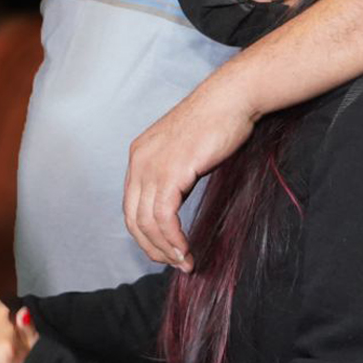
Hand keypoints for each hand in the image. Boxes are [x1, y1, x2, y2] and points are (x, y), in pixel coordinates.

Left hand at [124, 78, 255, 271]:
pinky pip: (164, 217)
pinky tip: (185, 250)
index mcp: (139, 156)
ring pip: (147, 221)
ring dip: (164, 248)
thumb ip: (174, 177)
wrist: (231, 99)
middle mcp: (139, 161)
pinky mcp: (171, 172)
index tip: (163, 250)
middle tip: (172, 263)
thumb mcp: (185, 153)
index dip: (144, 233)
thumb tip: (174, 207)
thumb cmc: (216, 123)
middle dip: (151, 247)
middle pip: (133, 218)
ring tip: (183, 262)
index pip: (131, 205)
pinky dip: (173, 239)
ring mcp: (152, 166)